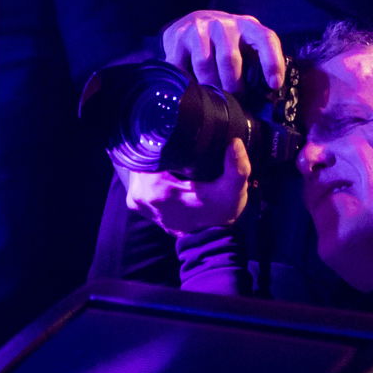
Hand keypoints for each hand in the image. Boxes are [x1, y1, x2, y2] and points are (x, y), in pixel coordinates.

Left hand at [119, 140, 251, 235]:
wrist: (209, 239)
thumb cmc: (219, 213)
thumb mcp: (233, 190)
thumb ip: (237, 167)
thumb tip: (235, 143)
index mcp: (156, 189)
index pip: (147, 151)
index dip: (161, 139)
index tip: (177, 132)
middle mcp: (139, 195)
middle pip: (141, 157)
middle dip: (158, 149)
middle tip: (178, 141)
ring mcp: (136, 201)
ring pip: (139, 166)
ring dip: (153, 159)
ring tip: (173, 153)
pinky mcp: (138, 204)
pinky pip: (138, 178)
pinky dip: (150, 171)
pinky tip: (167, 167)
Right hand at [162, 9, 286, 92]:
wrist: (195, 21)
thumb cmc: (227, 39)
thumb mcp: (246, 43)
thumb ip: (256, 61)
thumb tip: (266, 94)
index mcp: (248, 26)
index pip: (266, 39)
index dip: (272, 62)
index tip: (274, 85)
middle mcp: (224, 24)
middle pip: (229, 57)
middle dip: (233, 84)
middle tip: (236, 100)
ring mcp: (200, 28)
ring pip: (204, 62)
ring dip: (209, 84)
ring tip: (213, 96)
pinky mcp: (179, 37)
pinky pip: (181, 65)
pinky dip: (187, 81)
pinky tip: (191, 89)